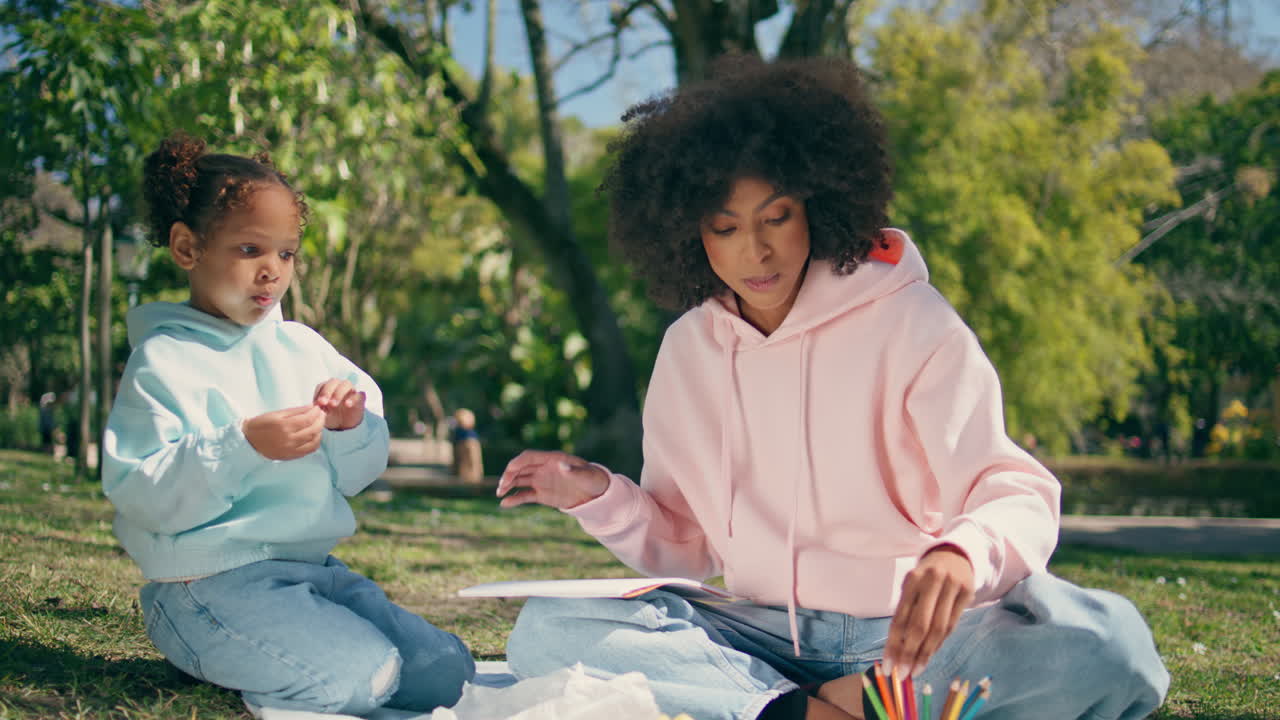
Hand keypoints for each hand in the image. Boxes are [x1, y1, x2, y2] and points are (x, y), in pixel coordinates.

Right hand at [243, 405, 325, 460]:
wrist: (248, 441)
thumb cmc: (260, 425)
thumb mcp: (276, 414)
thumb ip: (295, 411)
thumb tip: (311, 407)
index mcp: (283, 426)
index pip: (307, 419)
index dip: (316, 412)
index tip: (318, 407)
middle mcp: (288, 439)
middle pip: (313, 430)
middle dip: (320, 420)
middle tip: (321, 414)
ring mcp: (290, 449)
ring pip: (313, 441)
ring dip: (319, 431)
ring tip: (318, 423)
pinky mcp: (290, 456)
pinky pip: (309, 450)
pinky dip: (315, 442)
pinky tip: (315, 435)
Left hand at [313, 379, 365, 430]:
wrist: (344, 425)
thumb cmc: (331, 416)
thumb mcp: (322, 413)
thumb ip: (319, 408)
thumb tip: (316, 405)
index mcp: (328, 389)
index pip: (323, 385)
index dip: (319, 392)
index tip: (318, 403)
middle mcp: (339, 386)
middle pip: (334, 381)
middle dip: (327, 391)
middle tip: (324, 403)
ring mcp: (350, 391)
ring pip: (346, 384)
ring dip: (339, 393)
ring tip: (333, 404)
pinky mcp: (360, 398)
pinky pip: (359, 394)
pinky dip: (353, 398)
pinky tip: (347, 405)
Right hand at [496, 450, 609, 509]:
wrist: (596, 494)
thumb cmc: (593, 479)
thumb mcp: (586, 475)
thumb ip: (574, 471)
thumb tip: (561, 464)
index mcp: (552, 459)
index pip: (529, 457)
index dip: (517, 463)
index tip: (509, 471)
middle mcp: (543, 468)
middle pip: (520, 468)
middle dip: (509, 475)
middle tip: (502, 486)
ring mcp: (541, 481)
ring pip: (519, 480)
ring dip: (508, 485)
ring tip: (500, 493)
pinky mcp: (542, 494)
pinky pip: (525, 495)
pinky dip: (514, 499)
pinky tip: (504, 504)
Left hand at [885, 544, 974, 676]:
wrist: (954, 554)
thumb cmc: (925, 576)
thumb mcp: (912, 586)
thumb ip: (905, 612)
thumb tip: (896, 648)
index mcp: (912, 580)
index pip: (900, 618)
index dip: (893, 644)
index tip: (888, 666)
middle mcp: (932, 581)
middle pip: (920, 625)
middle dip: (909, 653)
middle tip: (903, 674)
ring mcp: (952, 586)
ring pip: (938, 629)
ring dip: (926, 653)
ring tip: (916, 670)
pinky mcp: (967, 593)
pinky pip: (952, 625)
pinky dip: (940, 643)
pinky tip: (930, 655)